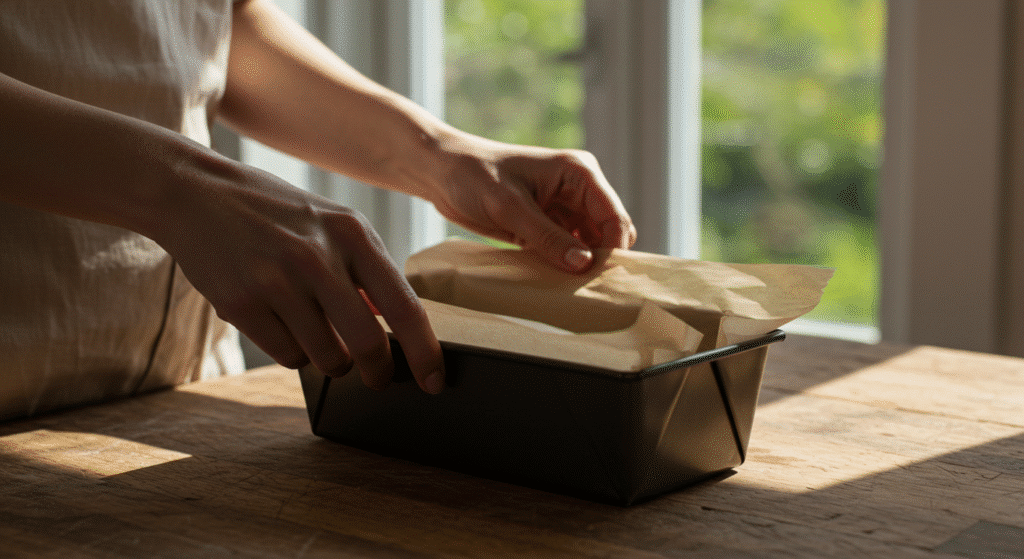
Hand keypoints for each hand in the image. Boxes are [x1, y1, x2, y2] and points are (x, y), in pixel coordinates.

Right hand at [154, 154, 444, 392]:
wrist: (199, 195)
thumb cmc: (277, 214)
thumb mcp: (333, 224)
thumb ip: (367, 271)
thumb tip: (397, 323)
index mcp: (353, 234)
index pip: (405, 306)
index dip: (425, 353)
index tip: (434, 381)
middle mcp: (318, 257)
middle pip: (367, 344)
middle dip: (378, 372)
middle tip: (377, 379)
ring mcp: (277, 281)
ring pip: (326, 358)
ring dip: (331, 363)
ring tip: (319, 338)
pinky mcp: (241, 303)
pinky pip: (287, 356)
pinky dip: (294, 353)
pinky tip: (284, 327)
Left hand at [430, 135, 636, 272]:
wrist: (442, 173)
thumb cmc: (474, 176)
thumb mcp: (509, 207)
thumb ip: (547, 236)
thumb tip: (583, 264)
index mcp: (579, 173)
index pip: (613, 216)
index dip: (612, 249)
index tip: (597, 279)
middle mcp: (577, 189)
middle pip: (607, 232)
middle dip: (598, 258)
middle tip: (581, 286)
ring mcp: (563, 208)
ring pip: (588, 244)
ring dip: (580, 264)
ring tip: (566, 286)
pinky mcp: (547, 224)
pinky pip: (566, 250)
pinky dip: (562, 264)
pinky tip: (551, 278)